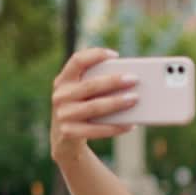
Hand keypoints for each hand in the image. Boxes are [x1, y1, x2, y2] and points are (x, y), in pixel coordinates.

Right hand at [50, 47, 138, 162]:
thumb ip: (98, 84)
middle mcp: (60, 95)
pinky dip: (115, 127)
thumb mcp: (83, 94)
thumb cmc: (83, 109)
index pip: (77, 60)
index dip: (95, 55)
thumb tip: (129, 80)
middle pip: (90, 85)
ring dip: (116, 103)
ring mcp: (62, 114)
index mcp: (63, 80)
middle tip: (134, 79)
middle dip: (114, 81)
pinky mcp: (68, 132)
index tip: (115, 55)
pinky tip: (130, 125)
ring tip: (135, 99)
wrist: (65, 139)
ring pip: (94, 107)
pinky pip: (96, 130)